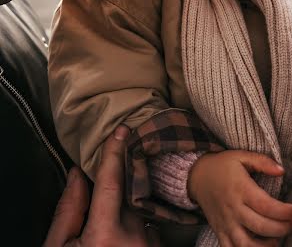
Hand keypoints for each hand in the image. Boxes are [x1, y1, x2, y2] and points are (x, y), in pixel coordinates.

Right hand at [43, 125, 149, 246]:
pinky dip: (137, 226)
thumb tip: (77, 175)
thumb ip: (67, 212)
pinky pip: (148, 226)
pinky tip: (126, 235)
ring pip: (138, 211)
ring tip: (115, 225)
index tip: (122, 129)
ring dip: (126, 211)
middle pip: (126, 196)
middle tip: (107, 192)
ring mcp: (149, 244)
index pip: (111, 183)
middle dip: (117, 189)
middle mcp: (133, 238)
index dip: (115, 153)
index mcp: (104, 236)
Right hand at [188, 150, 291, 246]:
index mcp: (241, 189)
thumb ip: (262, 162)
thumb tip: (282, 170)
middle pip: (261, 227)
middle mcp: (233, 208)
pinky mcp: (219, 232)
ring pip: (246, 245)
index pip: (266, 206)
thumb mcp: (241, 156)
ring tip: (278, 239)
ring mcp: (225, 223)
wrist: (197, 176)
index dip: (285, 212)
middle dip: (282, 229)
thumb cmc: (222, 166)